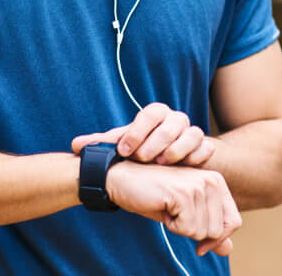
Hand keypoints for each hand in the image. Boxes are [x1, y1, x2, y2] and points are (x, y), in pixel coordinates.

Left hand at [72, 103, 214, 165]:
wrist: (169, 160)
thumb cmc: (142, 149)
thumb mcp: (123, 146)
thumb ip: (102, 145)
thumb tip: (74, 145)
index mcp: (156, 114)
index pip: (150, 113)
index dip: (137, 131)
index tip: (124, 150)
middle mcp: (176, 120)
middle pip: (173, 122)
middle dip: (157, 141)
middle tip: (142, 158)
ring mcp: (192, 133)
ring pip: (192, 133)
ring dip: (177, 148)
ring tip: (162, 163)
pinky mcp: (204, 148)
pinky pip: (206, 148)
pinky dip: (197, 157)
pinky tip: (184, 168)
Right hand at [106, 160, 241, 256]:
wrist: (125, 180)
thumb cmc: (155, 196)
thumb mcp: (185, 215)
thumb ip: (209, 229)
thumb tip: (228, 250)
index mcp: (218, 182)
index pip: (234, 221)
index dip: (216, 238)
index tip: (197, 239)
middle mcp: (213, 180)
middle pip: (217, 231)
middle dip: (193, 231)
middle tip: (175, 212)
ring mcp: (199, 185)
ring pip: (202, 232)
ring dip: (181, 228)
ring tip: (169, 207)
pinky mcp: (184, 193)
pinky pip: (187, 229)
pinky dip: (172, 226)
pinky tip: (163, 207)